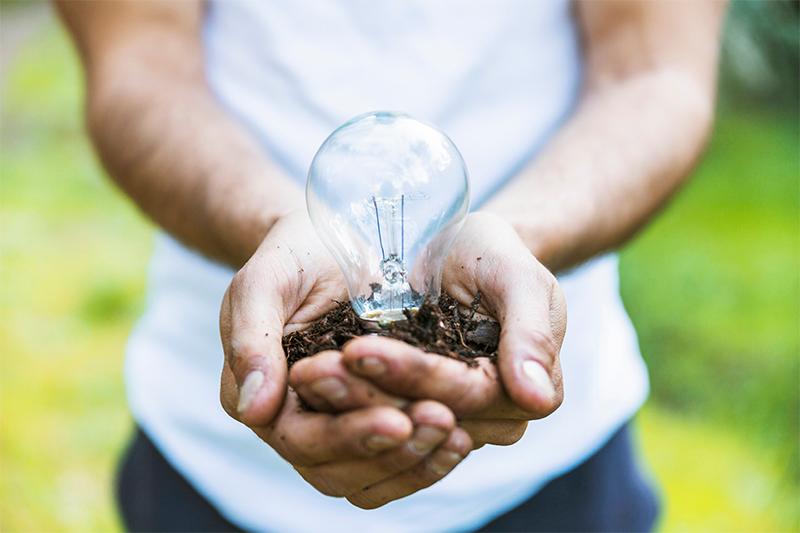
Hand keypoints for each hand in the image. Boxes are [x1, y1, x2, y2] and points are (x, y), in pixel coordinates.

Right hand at [219, 210, 471, 507]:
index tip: (399, 420)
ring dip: (416, 461)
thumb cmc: (296, 253)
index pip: (302, 439)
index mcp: (262, 397)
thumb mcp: (267, 281)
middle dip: (392, 451)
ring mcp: (335, 427)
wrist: (332, 239)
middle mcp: (297, 423)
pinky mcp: (372, 419)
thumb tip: (254, 410)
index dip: (349, 435)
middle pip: (338, 471)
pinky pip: (395, 463)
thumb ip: (252, 339)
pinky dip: (427, 458)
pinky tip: (463, 436)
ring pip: (370, 477)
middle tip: (442, 421)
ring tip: (459, 433)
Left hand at [290, 212, 566, 447]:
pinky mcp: (404, 423)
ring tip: (304, 376)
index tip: (358, 348)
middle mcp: (482, 421)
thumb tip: (536, 398)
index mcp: (516, 390)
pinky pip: (370, 452)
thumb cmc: (485, 253)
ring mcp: (441, 427)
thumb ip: (532, 331)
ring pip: (391, 447)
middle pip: (421, 424)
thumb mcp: (514, 274)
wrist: (451, 250)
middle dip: (365, 397)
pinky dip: (337, 427)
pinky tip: (306, 393)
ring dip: (343, 416)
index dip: (412, 375)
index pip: (463, 395)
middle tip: (311, 367)